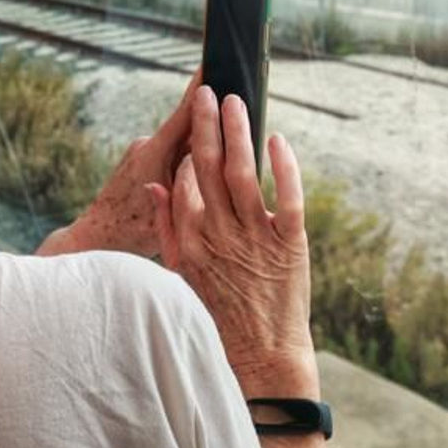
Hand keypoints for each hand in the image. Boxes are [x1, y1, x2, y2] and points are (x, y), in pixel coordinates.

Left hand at [36, 70, 200, 256]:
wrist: (95, 237)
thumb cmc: (132, 231)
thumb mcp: (173, 210)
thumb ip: (193, 179)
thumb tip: (214, 153)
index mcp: (155, 153)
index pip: (184, 113)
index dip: (200, 89)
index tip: (212, 63)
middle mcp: (146, 145)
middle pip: (188, 128)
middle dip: (211, 124)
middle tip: (235, 116)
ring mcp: (141, 151)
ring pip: (181, 144)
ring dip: (198, 151)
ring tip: (215, 170)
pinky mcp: (139, 159)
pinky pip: (170, 154)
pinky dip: (184, 162)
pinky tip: (191, 183)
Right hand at [147, 87, 316, 399]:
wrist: (263, 354)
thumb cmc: (220, 310)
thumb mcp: (182, 271)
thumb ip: (167, 226)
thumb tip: (157, 185)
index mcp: (191, 239)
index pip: (185, 179)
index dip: (190, 145)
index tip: (194, 118)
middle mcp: (220, 234)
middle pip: (209, 167)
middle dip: (208, 125)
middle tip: (208, 93)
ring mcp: (256, 238)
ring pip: (244, 174)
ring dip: (239, 133)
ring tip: (236, 102)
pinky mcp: (291, 244)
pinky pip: (288, 197)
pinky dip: (283, 166)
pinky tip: (277, 140)